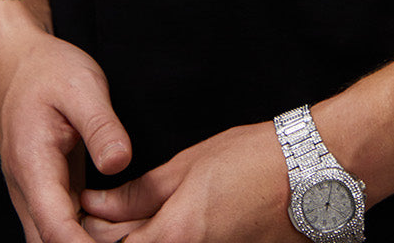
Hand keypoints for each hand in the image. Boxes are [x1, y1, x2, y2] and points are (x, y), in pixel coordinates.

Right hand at [0, 22, 131, 242]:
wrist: (18, 63)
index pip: (54, 227)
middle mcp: (28, 189)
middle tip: (137, 237)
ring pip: (57, 238)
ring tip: (135, 232)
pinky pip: (64, 225)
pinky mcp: (48, 191)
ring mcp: (35, 193)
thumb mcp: (82, 85)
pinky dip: (89, 232)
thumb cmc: (47, 70)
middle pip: (53, 242)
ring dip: (92, 241)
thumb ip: (101, 126)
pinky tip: (121, 226)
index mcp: (32, 164)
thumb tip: (119, 162)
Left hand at [80, 120, 294, 242]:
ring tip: (126, 222)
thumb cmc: (254, 159)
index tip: (81, 214)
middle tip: (97, 217)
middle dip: (108, 238)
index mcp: (177, 234)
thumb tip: (98, 202)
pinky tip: (159, 227)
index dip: (89, 232)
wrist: (311, 175)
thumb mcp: (189, 164)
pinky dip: (163, 240)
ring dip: (136, 240)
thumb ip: (140, 192)